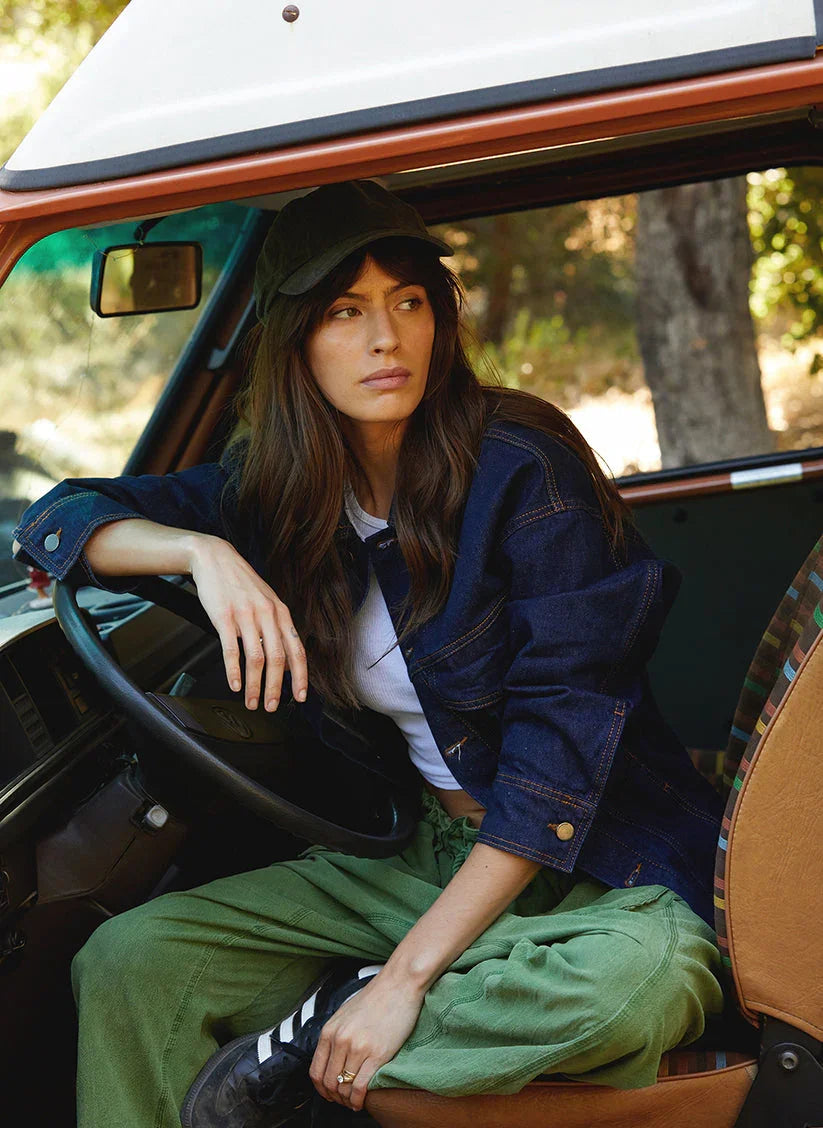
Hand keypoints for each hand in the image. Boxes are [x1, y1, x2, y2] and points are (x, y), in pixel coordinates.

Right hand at [187, 534, 307, 710]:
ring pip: (256, 658)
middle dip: (275, 687)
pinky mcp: (225, 617)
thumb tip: (284, 660)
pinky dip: (234, 671)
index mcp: (281, 613)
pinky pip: (232, 650)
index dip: (300, 676)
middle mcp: (267, 614)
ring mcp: (246, 616)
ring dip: (254, 685)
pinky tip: (234, 684)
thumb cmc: (241, 583)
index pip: (297, 650)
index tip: (300, 696)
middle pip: (277, 659)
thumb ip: (276, 628)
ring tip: (251, 700)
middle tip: (271, 706)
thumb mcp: (266, 601)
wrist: (215, 559)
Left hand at [309, 974, 424, 1111]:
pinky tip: (362, 1101)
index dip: (321, 1089)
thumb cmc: (376, 997)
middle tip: (343, 1100)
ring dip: (347, 1100)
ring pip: (344, 1087)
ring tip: (353, 1102)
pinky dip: (358, 1100)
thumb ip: (336, 1036)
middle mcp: (340, 1040)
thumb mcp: (346, 1014)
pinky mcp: (377, 1054)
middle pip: (329, 1082)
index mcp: (330, 1030)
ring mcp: (358, 1047)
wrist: (399, 984)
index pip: (316, 1071)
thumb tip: (333, 1060)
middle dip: (335, 1097)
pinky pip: (361, 1087)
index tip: (329, 1094)